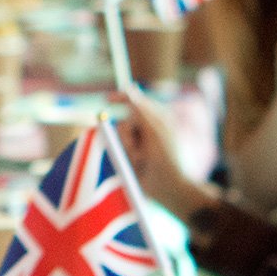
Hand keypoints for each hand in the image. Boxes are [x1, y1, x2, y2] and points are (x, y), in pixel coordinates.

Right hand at [120, 90, 208, 220]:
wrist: (169, 186)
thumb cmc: (166, 157)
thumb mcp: (154, 128)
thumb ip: (140, 108)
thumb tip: (130, 89)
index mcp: (157, 119)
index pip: (136, 102)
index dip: (120, 98)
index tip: (107, 99)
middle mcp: (147, 130)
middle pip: (125, 121)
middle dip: (127, 134)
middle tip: (140, 148)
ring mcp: (139, 144)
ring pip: (120, 137)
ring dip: (128, 147)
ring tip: (140, 159)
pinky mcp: (132, 157)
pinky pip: (119, 150)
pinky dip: (126, 156)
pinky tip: (137, 164)